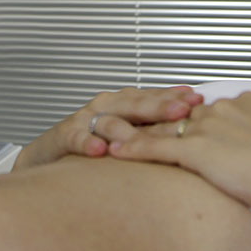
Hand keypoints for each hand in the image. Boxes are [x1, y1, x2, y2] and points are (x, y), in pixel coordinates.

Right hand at [12, 86, 202, 170]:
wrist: (51, 153)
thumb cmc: (95, 142)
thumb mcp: (128, 134)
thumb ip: (155, 130)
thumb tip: (196, 130)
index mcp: (124, 104)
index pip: (153, 97)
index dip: (175, 97)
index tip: (200, 100)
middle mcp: (106, 107)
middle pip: (136, 104)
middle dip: (160, 106)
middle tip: (183, 109)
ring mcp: (85, 119)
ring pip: (109, 121)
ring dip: (127, 128)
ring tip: (143, 137)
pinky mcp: (64, 136)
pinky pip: (77, 138)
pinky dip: (87, 143)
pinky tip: (98, 150)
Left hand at [109, 91, 250, 213]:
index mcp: (245, 103)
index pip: (212, 107)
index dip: (199, 118)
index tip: (188, 123)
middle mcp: (221, 110)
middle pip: (184, 114)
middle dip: (163, 120)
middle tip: (143, 124)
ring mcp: (204, 128)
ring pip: (165, 127)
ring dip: (141, 131)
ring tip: (120, 134)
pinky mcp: (192, 150)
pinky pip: (155, 147)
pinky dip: (133, 148)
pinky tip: (116, 152)